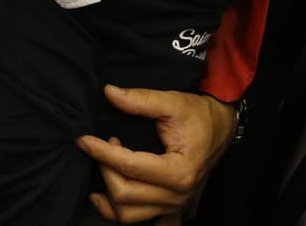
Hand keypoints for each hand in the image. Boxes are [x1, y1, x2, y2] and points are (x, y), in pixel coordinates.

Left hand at [76, 86, 235, 222]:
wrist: (222, 126)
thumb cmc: (200, 115)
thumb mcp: (172, 102)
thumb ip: (140, 99)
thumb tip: (110, 93)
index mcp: (179, 171)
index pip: (129, 166)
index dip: (101, 152)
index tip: (84, 139)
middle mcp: (177, 194)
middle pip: (125, 194)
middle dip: (104, 168)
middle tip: (99, 145)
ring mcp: (174, 205)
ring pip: (128, 214)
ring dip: (107, 193)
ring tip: (102, 166)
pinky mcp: (170, 207)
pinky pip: (138, 220)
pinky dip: (117, 211)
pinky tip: (105, 196)